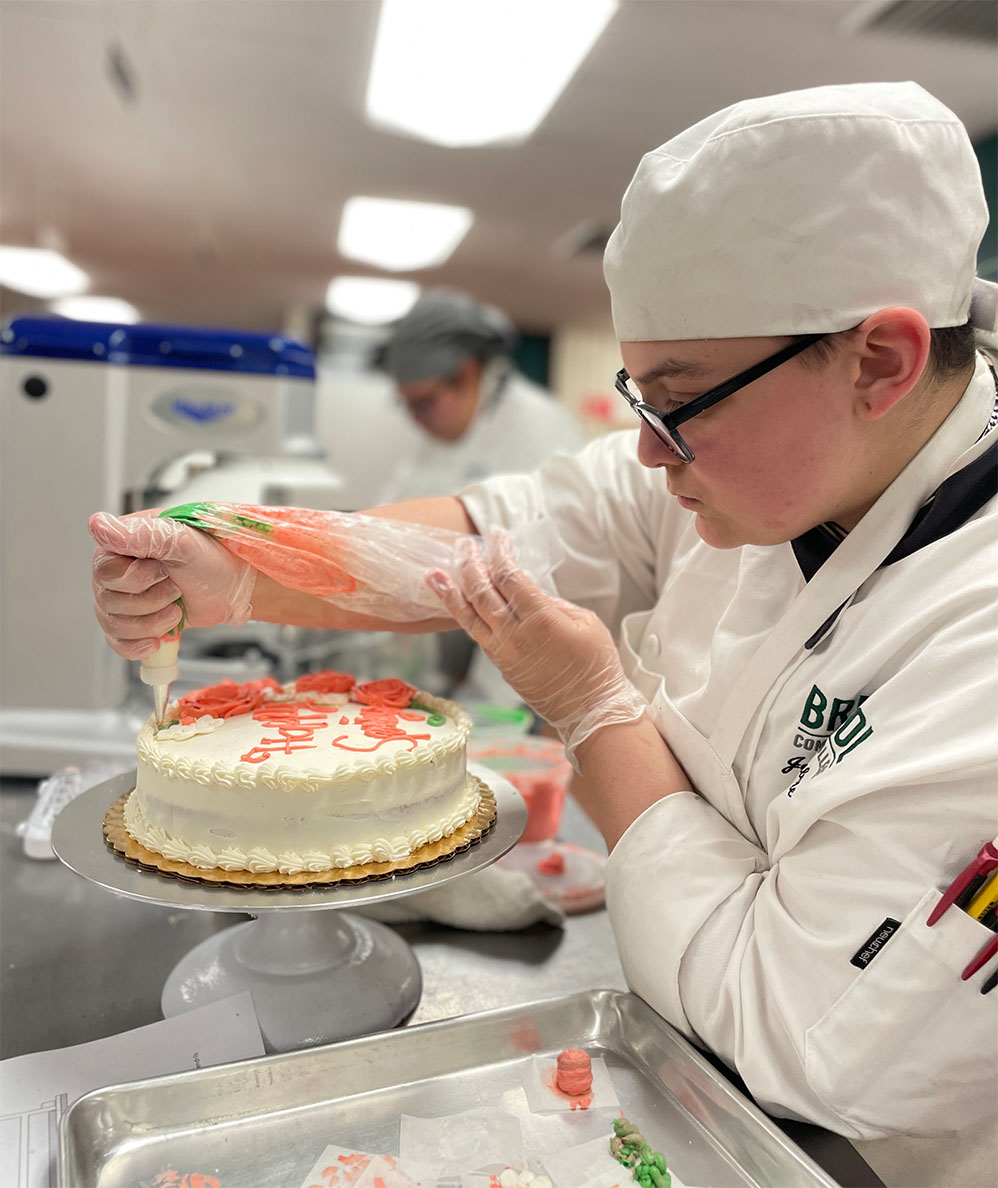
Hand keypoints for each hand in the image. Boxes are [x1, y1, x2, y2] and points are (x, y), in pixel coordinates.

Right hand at [89, 511, 254, 659]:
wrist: (232, 587)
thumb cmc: (212, 559)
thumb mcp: (182, 540)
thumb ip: (141, 534)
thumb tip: (98, 524)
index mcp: (120, 544)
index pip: (105, 571)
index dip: (137, 579)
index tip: (164, 570)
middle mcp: (115, 571)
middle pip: (108, 601)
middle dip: (150, 602)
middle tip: (175, 589)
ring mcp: (122, 598)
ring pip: (114, 624)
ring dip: (151, 623)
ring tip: (176, 609)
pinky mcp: (133, 621)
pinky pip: (118, 642)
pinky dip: (138, 646)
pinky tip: (156, 641)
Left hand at [427, 531, 645, 760]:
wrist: (591, 712)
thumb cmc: (597, 666)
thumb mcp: (587, 623)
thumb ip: (554, 603)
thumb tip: (530, 590)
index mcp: (540, 619)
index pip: (509, 576)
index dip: (499, 552)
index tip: (496, 535)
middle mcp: (514, 635)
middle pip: (482, 592)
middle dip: (469, 565)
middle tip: (462, 545)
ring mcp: (503, 653)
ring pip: (468, 616)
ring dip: (450, 592)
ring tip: (434, 573)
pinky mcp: (500, 665)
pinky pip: (475, 634)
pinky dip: (462, 615)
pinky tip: (455, 603)